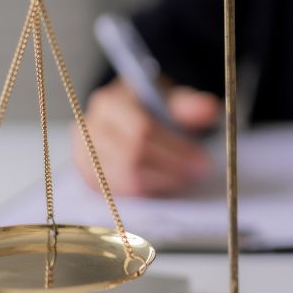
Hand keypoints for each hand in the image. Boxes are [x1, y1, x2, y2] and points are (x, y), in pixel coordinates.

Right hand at [74, 78, 219, 196]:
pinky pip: (120, 193)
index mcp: (109, 103)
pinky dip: (147, 192)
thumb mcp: (171, 99)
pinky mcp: (90, 178)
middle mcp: (89, 130)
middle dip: (171, 168)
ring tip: (185, 178)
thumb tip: (208, 109)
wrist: (130, 117)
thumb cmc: (151, 109)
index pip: (141, 130)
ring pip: (125, 179)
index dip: (174, 149)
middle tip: (199, 172)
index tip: (202, 159)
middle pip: (132, 157)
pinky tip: (166, 185)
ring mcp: (85, 157)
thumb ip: (189, 105)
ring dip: (162, 183)